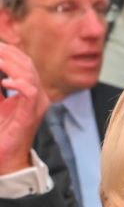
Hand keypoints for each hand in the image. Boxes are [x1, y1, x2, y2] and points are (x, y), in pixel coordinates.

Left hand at [0, 44, 48, 176]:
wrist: (4, 156)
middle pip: (27, 63)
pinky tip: (4, 82)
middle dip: (7, 53)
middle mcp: (37, 95)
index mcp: (29, 90)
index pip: (23, 62)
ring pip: (29, 74)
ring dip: (9, 64)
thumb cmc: (1, 131)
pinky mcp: (31, 115)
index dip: (8, 50)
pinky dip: (17, 83)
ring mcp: (37, 105)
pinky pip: (30, 91)